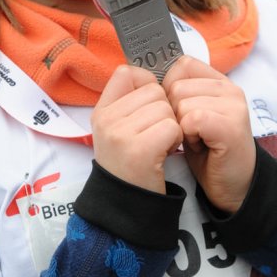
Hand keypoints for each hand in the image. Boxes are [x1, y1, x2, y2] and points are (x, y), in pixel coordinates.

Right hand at [92, 65, 183, 193]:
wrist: (127, 204)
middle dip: (164, 111)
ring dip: (171, 127)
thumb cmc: (131, 163)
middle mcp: (106, 119)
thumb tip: (155, 76)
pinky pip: (172, 127)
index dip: (146, 84)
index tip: (151, 105)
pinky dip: (175, 140)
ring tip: (159, 145)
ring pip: (166, 108)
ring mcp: (120, 134)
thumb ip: (131, 103)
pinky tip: (164, 153)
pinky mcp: (139, 149)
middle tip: (155, 134)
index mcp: (101, 111)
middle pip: (154, 91)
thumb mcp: (119, 130)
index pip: (126, 73)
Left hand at [162, 56, 255, 214]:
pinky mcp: (230, 126)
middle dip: (174, 113)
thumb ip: (180, 94)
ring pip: (181, 103)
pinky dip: (188, 136)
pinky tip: (199, 146)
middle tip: (191, 132)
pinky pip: (191, 119)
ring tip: (197, 140)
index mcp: (220, 82)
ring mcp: (233, 107)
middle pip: (176, 86)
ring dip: (181, 127)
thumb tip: (148, 78)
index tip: (180, 114)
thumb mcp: (191, 115)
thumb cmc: (209, 151)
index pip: (182, 65)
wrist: (233, 185)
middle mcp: (230, 89)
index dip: (170, 89)